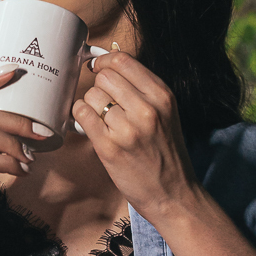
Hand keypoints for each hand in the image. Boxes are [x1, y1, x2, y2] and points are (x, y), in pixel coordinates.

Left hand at [72, 50, 197, 225]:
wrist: (173, 194)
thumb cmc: (166, 153)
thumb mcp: (167, 114)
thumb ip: (143, 90)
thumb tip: (108, 67)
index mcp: (162, 96)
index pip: (123, 61)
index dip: (105, 61)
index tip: (100, 68)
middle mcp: (146, 109)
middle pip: (104, 77)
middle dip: (99, 86)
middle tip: (104, 101)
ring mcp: (127, 129)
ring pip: (91, 96)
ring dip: (91, 105)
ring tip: (102, 119)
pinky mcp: (109, 148)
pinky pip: (82, 115)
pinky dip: (81, 117)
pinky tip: (91, 126)